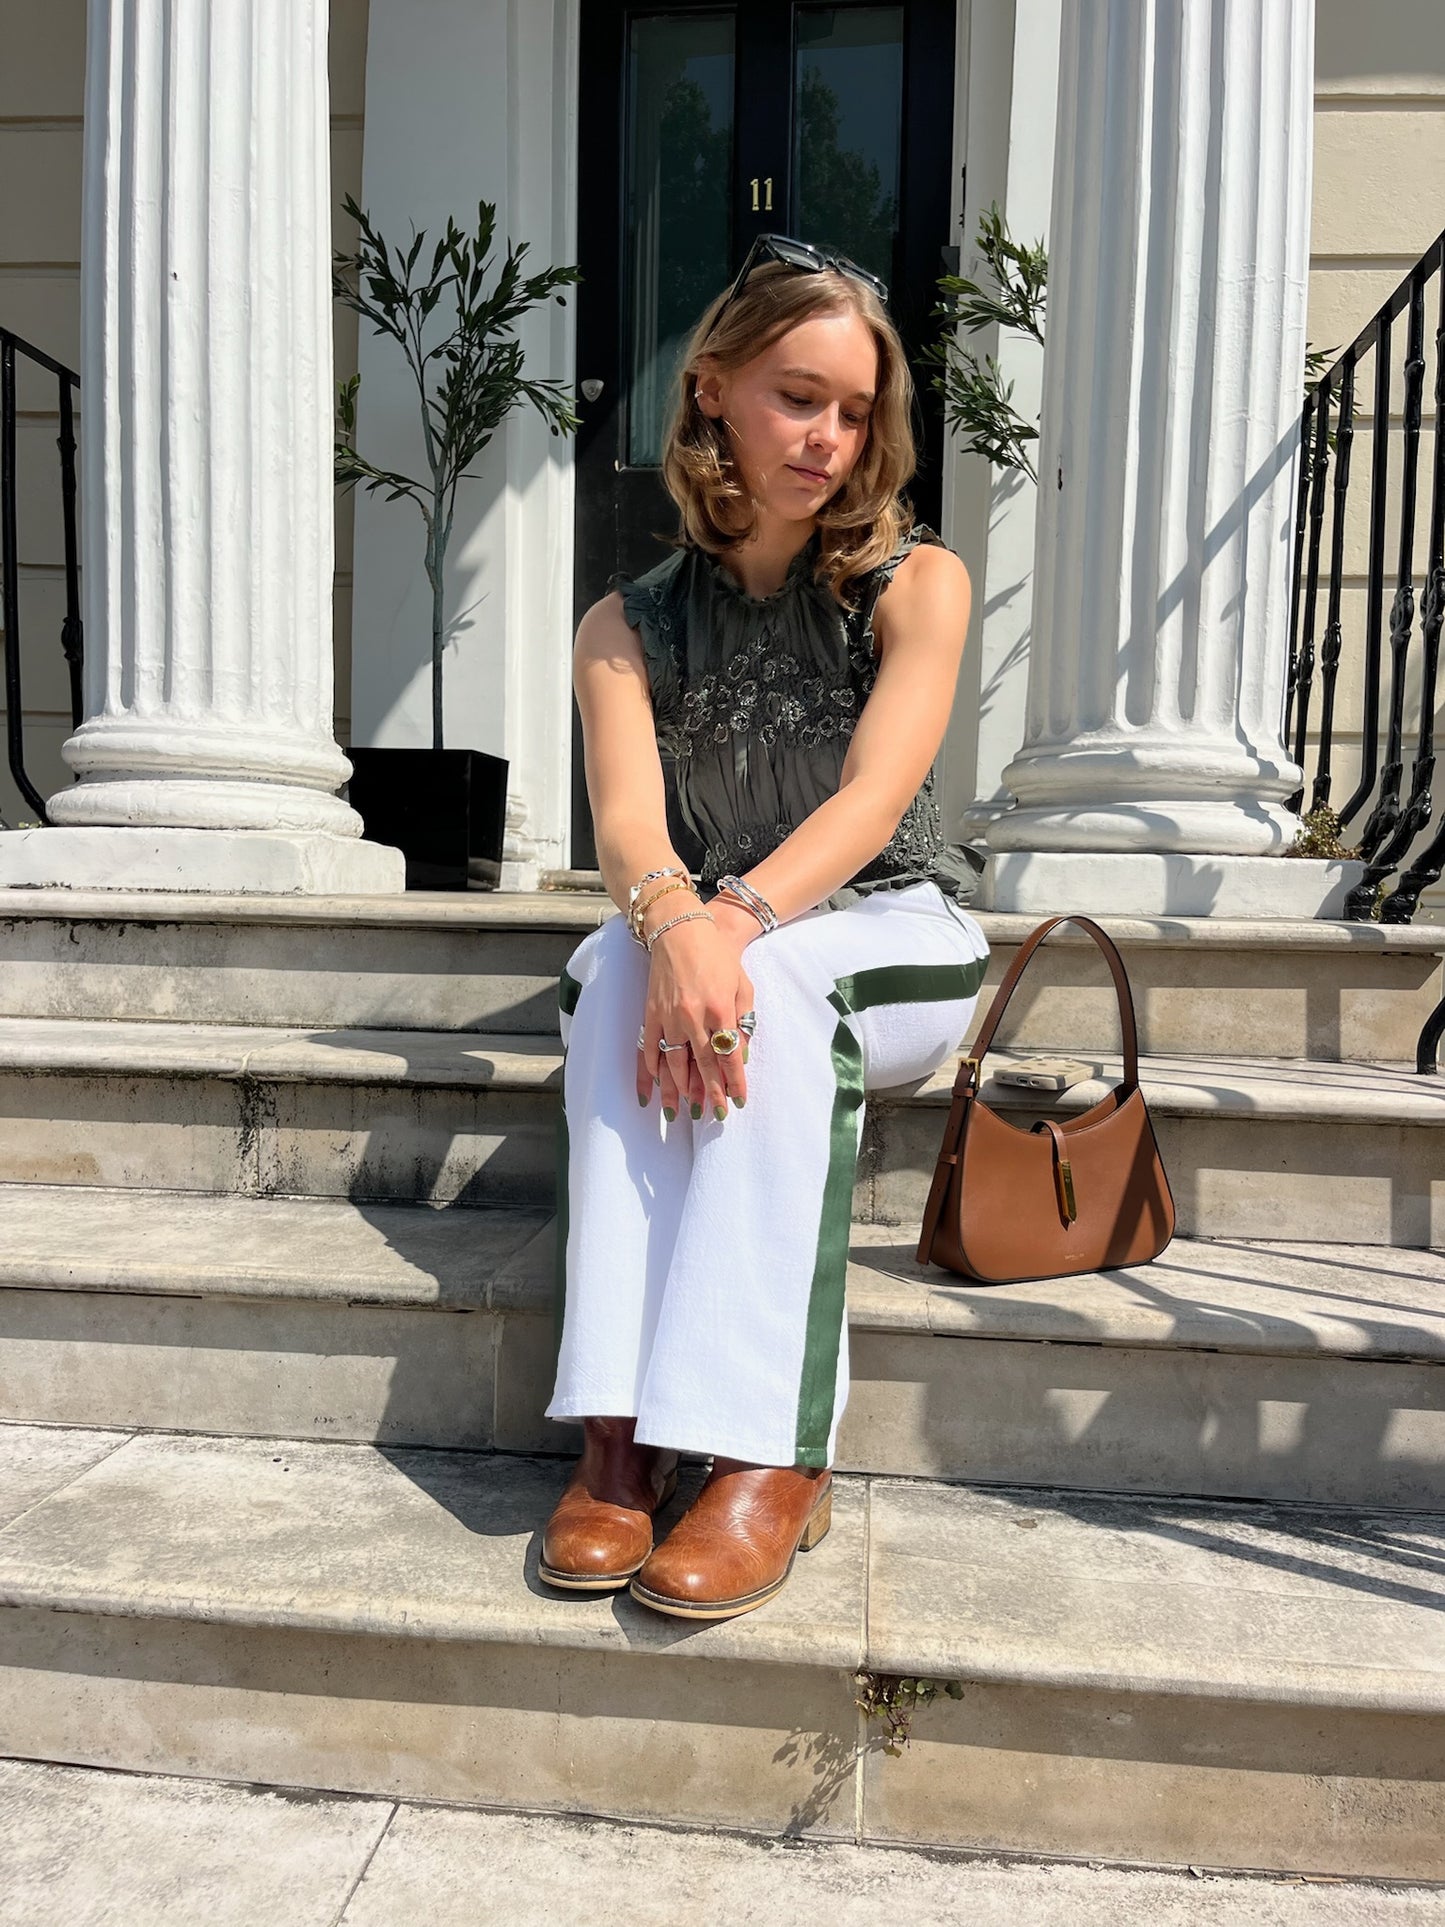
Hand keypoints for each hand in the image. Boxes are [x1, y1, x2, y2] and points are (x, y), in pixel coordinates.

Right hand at [636, 897, 754, 1120]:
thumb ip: (743, 1021)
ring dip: (677, 1091)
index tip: (739, 1101)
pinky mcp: (650, 1013)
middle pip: (702, 1066)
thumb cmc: (718, 956)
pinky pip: (648, 1050)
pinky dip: (649, 1072)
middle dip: (710, 1093)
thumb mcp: (742, 985)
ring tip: (681, 1114)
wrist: (681, 930)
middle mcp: (694, 1017)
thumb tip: (742, 1055)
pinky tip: (652, 1090)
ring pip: (672, 1064)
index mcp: (721, 1009)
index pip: (729, 1055)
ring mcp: (668, 1016)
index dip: (735, 1081)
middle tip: (714, 1115)